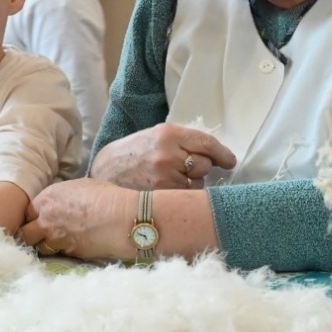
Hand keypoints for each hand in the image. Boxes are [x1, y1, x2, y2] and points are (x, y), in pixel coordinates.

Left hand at [19, 178, 137, 261]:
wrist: (124, 218)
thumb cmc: (107, 196)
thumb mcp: (80, 186)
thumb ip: (62, 196)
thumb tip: (61, 202)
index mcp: (47, 199)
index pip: (26, 213)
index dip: (32, 217)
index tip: (38, 220)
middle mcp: (46, 220)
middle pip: (25, 234)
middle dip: (31, 235)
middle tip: (40, 235)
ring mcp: (56, 239)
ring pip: (40, 248)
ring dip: (46, 246)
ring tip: (59, 243)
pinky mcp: (69, 254)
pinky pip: (60, 254)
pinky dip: (63, 252)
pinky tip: (74, 247)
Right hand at [91, 124, 235, 189]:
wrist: (103, 173)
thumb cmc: (130, 154)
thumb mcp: (153, 136)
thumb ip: (181, 140)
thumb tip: (214, 152)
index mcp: (168, 133)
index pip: (207, 143)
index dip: (222, 153)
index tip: (229, 160)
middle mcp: (169, 154)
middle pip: (206, 164)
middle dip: (201, 168)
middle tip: (185, 169)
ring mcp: (166, 177)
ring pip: (198, 184)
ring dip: (191, 184)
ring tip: (168, 180)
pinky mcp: (162, 195)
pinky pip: (186, 197)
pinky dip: (181, 196)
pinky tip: (165, 191)